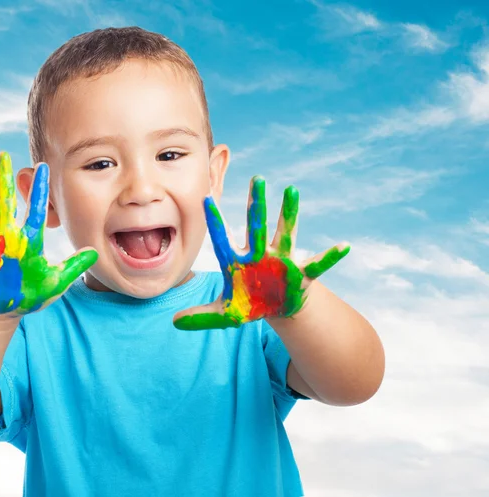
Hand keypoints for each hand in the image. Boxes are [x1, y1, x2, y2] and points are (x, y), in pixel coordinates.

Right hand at [0, 151, 97, 318]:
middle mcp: (7, 236)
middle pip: (6, 202)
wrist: (2, 310)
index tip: (44, 167)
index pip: (36, 211)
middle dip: (5, 180)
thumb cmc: (30, 295)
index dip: (40, 191)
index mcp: (28, 241)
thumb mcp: (55, 283)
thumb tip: (95, 253)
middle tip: (4, 154)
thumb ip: (73, 268)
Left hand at [173, 176, 349, 329]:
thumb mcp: (226, 314)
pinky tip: (344, 246)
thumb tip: (172, 322)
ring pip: (286, 233)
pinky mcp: (301, 273)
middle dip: (257, 205)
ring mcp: (281, 261)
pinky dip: (331, 256)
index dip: (216, 222)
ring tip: (292, 190)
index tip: (206, 199)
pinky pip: (318, 264)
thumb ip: (201, 317)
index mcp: (237, 262)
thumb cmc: (250, 304)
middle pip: (257, 226)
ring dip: (290, 213)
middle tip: (256, 179)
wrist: (277, 308)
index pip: (223, 239)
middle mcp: (259, 255)